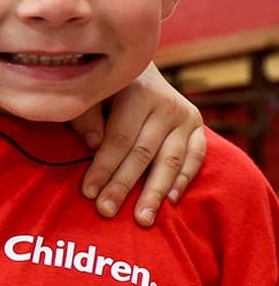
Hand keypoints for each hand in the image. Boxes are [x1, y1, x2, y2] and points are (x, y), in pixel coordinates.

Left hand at [69, 64, 204, 226]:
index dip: (103, 167)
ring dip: (155, 192)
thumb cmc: (104, 86)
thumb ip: (87, 118)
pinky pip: (195, 158)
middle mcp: (166, 105)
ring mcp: (186, 115)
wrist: (136, 65)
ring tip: (142, 219)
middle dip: (123, 185)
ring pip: (171, 160)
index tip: (88, 193)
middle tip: (107, 211)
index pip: (119, 139)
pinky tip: (171, 202)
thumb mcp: (91, 94)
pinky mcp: (198, 126)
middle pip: (144, 154)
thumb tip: (93, 145)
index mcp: (138, 92)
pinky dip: (183, 180)